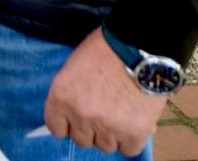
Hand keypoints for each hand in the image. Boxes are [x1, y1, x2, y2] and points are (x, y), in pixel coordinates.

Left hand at [45, 31, 167, 155]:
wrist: (140, 46)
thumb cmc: (106, 49)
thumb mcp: (75, 67)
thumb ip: (73, 93)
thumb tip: (76, 114)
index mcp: (61, 97)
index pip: (57, 128)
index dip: (69, 124)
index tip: (78, 118)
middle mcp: (81, 115)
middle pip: (82, 140)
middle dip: (91, 129)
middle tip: (103, 113)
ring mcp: (107, 127)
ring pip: (105, 146)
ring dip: (112, 134)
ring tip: (122, 115)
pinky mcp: (134, 133)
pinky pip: (128, 150)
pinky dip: (132, 140)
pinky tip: (134, 123)